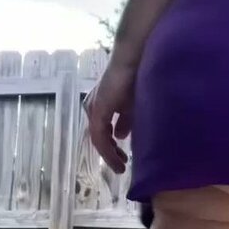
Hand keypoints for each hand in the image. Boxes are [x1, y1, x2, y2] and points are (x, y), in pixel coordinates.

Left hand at [83, 57, 135, 173]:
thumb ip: (124, 122)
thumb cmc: (134, 80)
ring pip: (99, 139)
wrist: (132, 62)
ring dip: (109, 155)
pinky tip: (116, 158)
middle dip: (110, 153)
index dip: (112, 147)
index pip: (103, 132)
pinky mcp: (98, 111)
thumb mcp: (130, 106)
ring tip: (120, 167)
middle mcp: (93, 108)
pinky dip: (107, 149)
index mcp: (100, 106)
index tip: (123, 159)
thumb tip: (120, 136)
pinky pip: (100, 136)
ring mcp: (94, 110)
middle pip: (99, 137)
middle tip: (121, 166)